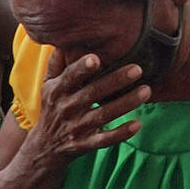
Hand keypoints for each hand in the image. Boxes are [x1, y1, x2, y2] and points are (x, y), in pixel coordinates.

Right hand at [23, 49, 149, 172]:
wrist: (43, 149)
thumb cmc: (52, 107)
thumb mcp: (48, 85)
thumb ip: (57, 63)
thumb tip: (65, 39)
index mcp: (57, 90)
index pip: (69, 77)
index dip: (81, 68)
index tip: (96, 58)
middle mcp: (67, 108)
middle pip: (92, 93)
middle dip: (115, 81)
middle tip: (137, 69)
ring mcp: (76, 128)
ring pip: (103, 114)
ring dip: (125, 103)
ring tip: (146, 91)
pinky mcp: (84, 144)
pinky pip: (104, 139)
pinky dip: (120, 133)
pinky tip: (138, 124)